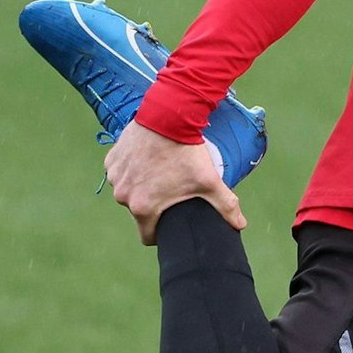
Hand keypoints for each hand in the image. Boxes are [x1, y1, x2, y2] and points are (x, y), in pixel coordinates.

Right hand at [103, 121, 243, 244]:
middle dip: (152, 204)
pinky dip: (132, 169)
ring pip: (128, 190)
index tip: (170, 224)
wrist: (169, 117)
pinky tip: (147, 159)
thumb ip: (226, 206)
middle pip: (138, 210)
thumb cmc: (187, 152)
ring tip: (160, 173)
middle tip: (170, 190)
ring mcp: (115, 177)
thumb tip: (240, 225)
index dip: (160, 233)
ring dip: (140, 186)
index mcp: (142, 207)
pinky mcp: (112, 160)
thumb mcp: (210, 181)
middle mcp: (123, 196)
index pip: (147, 235)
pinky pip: (120, 172)